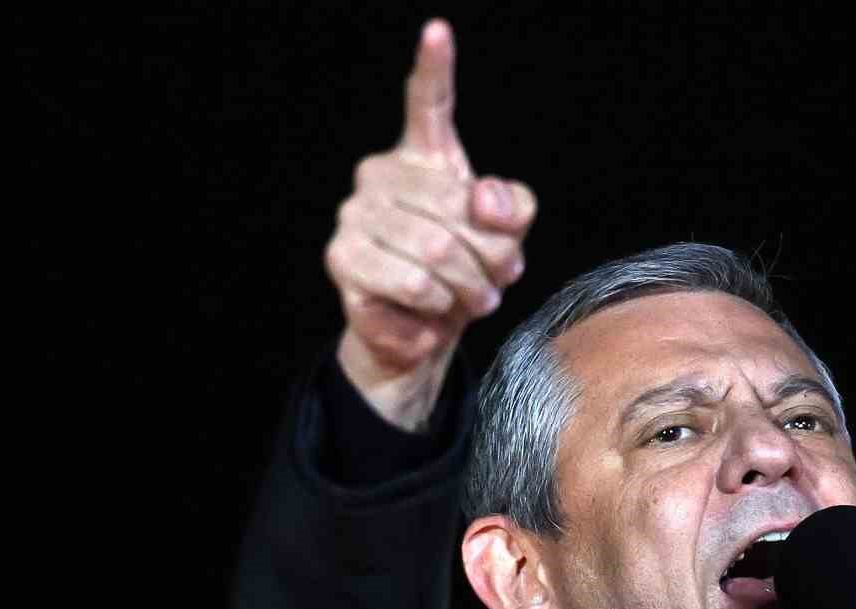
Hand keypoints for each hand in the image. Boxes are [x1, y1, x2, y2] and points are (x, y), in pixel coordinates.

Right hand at [324, 18, 537, 428]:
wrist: (423, 331)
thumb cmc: (465, 275)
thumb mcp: (506, 241)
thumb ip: (513, 211)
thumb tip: (482, 197)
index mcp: (424, 159)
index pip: (429, 104)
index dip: (435, 68)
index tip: (438, 30)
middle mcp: (381, 176)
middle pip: (458, 216)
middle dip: (489, 263)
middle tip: (489, 285)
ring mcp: (355, 216)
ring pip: (435, 254)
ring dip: (465, 292)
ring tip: (464, 300)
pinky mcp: (343, 260)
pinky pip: (410, 287)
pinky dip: (434, 312)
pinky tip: (427, 314)